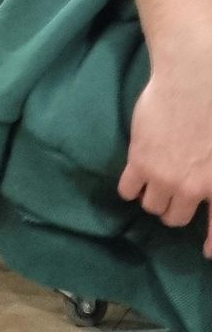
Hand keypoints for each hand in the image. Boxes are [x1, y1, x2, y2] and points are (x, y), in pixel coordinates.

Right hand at [119, 70, 211, 253]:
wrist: (192, 79)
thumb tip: (209, 176)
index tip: (207, 252)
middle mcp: (192, 189)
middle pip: (175, 217)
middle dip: (172, 210)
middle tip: (171, 197)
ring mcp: (164, 177)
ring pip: (151, 206)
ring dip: (151, 198)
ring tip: (150, 185)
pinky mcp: (140, 162)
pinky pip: (128, 190)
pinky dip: (129, 189)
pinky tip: (132, 180)